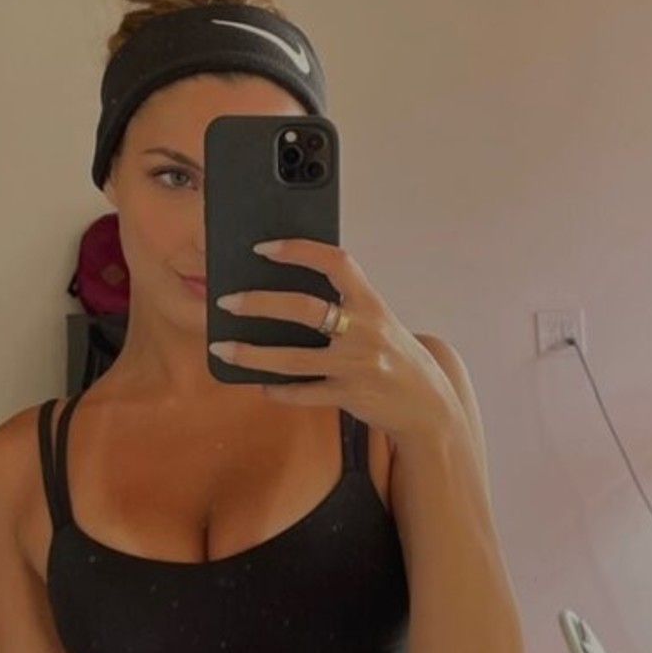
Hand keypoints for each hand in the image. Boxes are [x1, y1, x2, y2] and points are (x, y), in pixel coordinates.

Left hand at [209, 238, 454, 442]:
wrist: (429, 404)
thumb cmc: (395, 356)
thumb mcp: (378, 322)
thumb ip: (345, 306)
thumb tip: (286, 295)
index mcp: (371, 303)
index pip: (336, 263)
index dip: (300, 251)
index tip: (264, 248)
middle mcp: (365, 331)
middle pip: (305, 309)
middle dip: (260, 303)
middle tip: (227, 301)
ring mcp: (357, 366)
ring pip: (294, 359)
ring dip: (252, 355)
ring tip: (222, 348)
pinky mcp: (350, 397)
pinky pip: (304, 393)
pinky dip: (279, 390)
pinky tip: (262, 385)